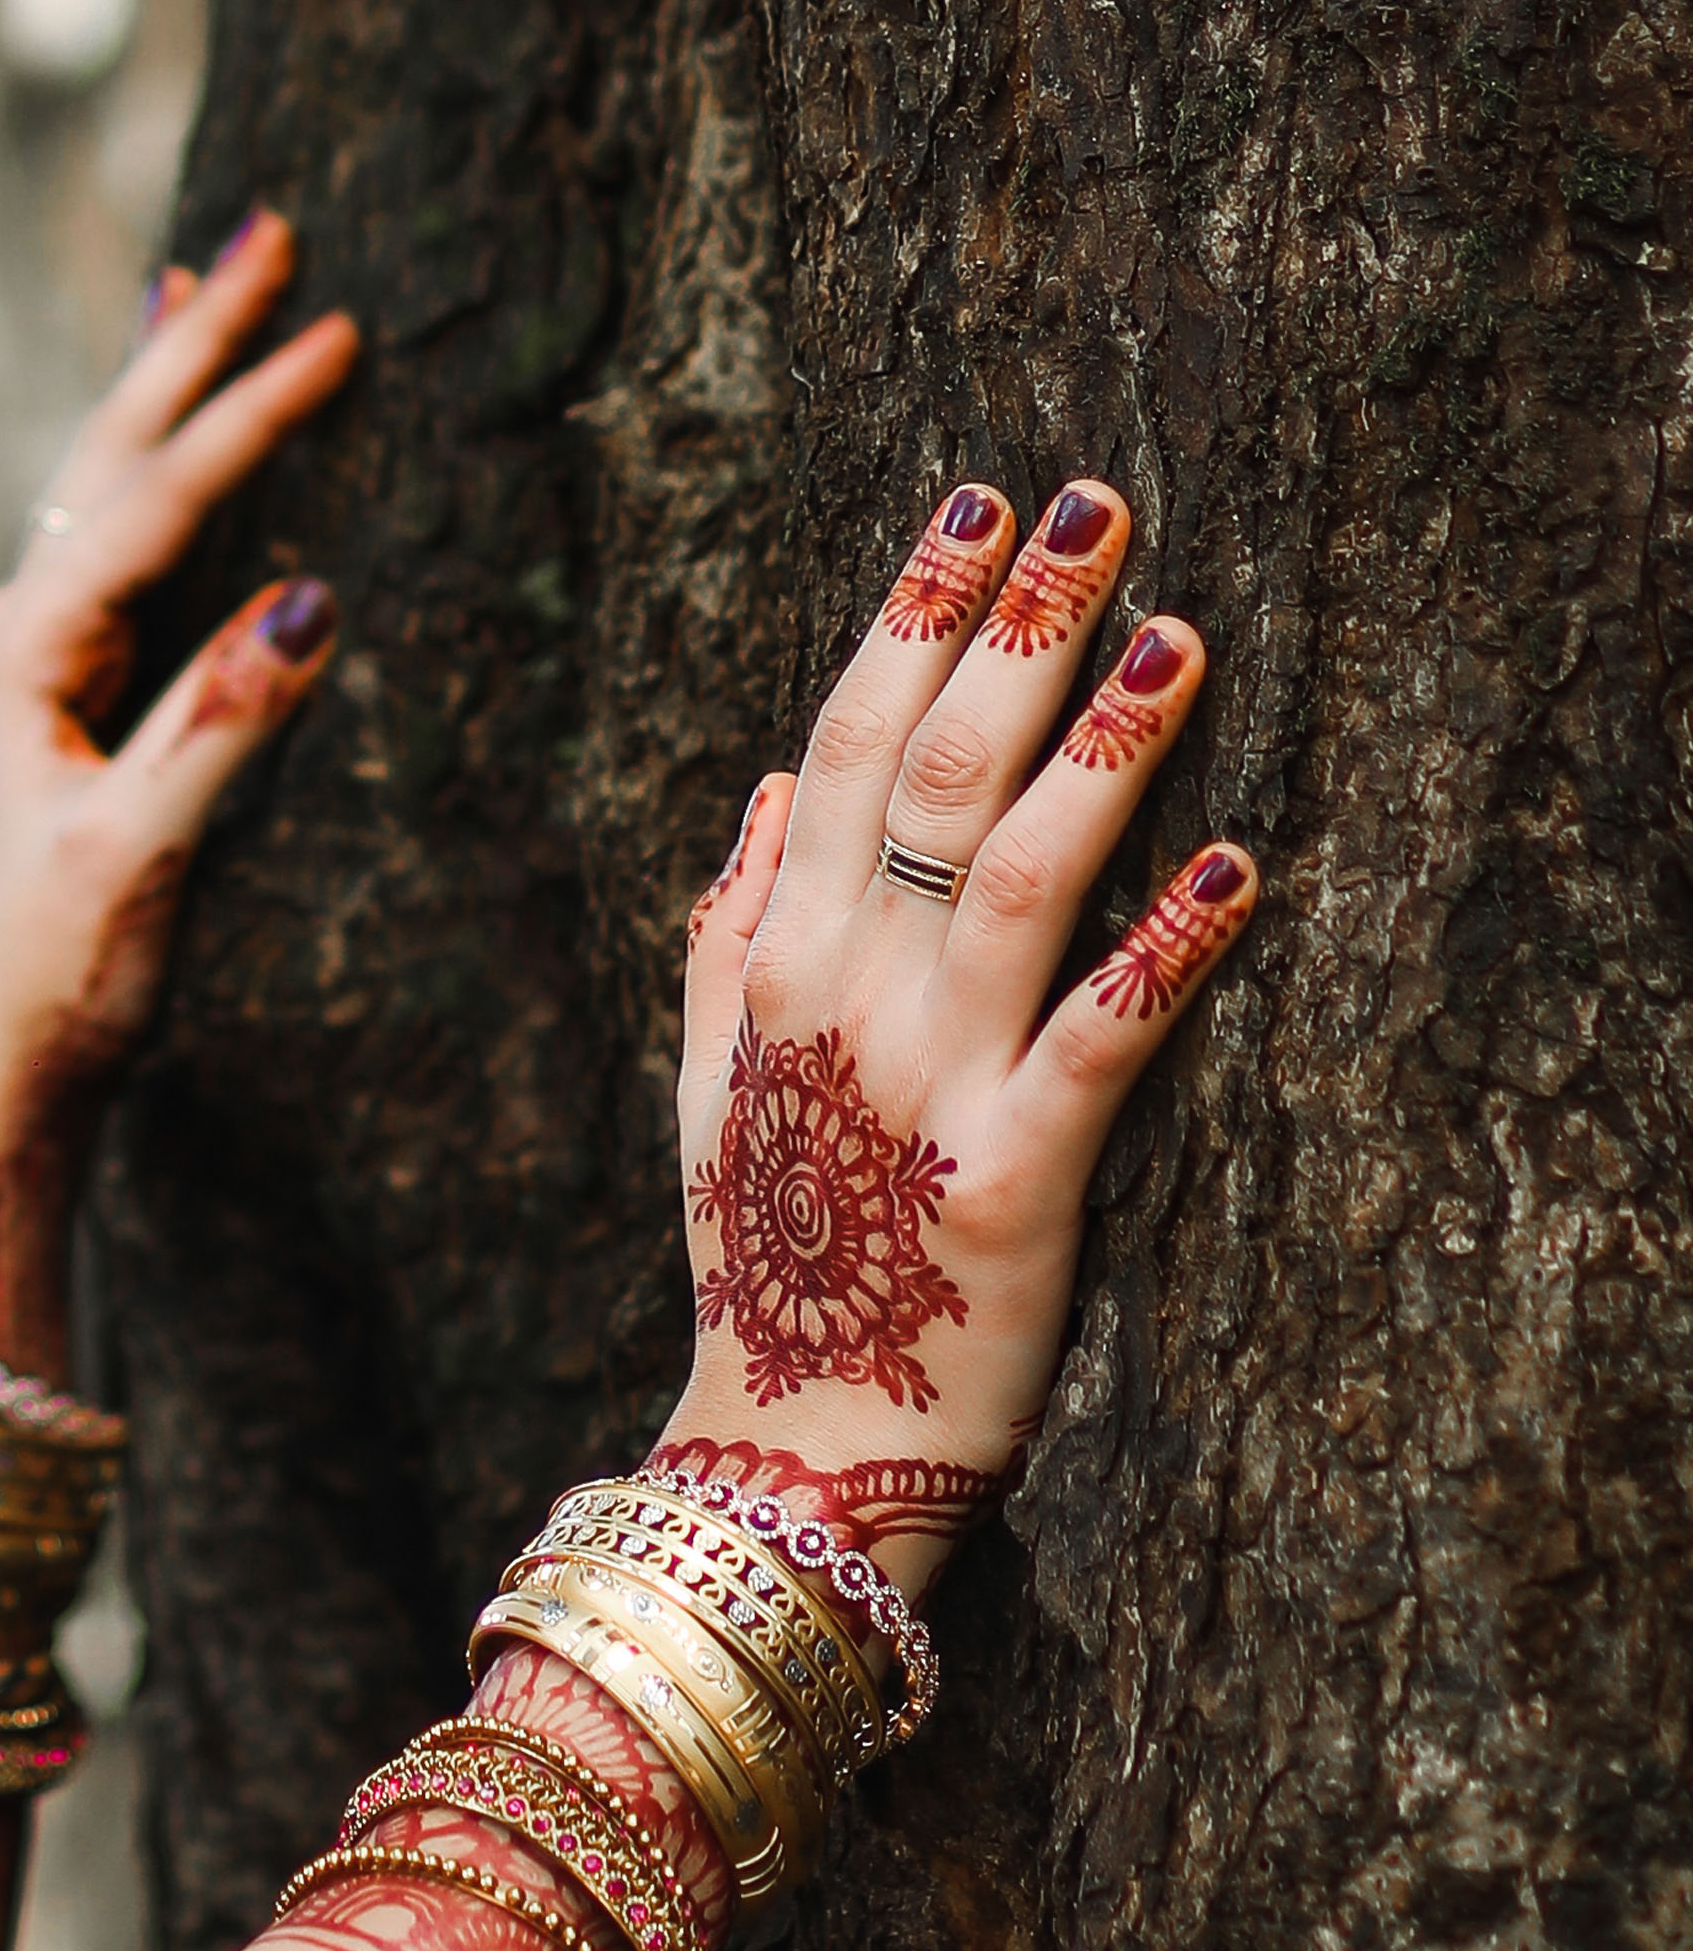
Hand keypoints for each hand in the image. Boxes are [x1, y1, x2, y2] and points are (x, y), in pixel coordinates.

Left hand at [0, 212, 360, 1366]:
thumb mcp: (140, 851)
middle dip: (190, 341)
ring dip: (158, 387)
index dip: (250, 411)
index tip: (336, 326)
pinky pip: (109, 550)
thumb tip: (308, 593)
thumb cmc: (47, 972)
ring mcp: (22, 666)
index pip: (158, 499)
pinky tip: (166, 459)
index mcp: (20, 653)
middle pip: (112, 455)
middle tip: (265, 229)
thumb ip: (220, 721)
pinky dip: (147, 476)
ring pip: (101, 487)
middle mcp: (7, 636)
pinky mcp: (49, 706)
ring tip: (195, 284)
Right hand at [661, 474, 1259, 1585]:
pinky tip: (1242, 867)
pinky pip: (1100, 1045)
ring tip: (1180, 638)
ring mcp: (927, 1087)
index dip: (914, 612)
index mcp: (775, 961)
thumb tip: (765, 782)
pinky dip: (1169, 951)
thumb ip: (725, 928)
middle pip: (934, 774)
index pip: (845, 741)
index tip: (980, 502)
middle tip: (1103, 503)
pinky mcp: (1014, 1183)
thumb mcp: (707, 1083)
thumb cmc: (766, 1260)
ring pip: (1018, 879)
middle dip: (1018, 628)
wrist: (791, 1448)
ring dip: (1102, 750)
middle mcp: (844, 1001)